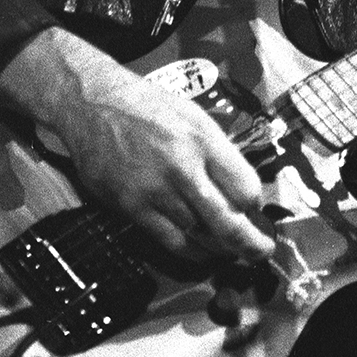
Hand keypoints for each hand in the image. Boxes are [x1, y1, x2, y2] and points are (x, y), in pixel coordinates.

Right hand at [0, 27, 275, 263]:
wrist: (93, 105)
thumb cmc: (147, 106)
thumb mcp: (193, 116)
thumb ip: (218, 152)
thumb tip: (242, 188)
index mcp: (203, 139)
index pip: (245, 188)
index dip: (256, 204)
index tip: (256, 208)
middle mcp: (182, 167)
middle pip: (228, 222)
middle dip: (251, 244)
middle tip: (262, 252)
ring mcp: (156, 191)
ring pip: (200, 237)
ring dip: (221, 248)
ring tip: (232, 250)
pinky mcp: (132, 207)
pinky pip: (171, 242)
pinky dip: (192, 251)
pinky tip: (202, 251)